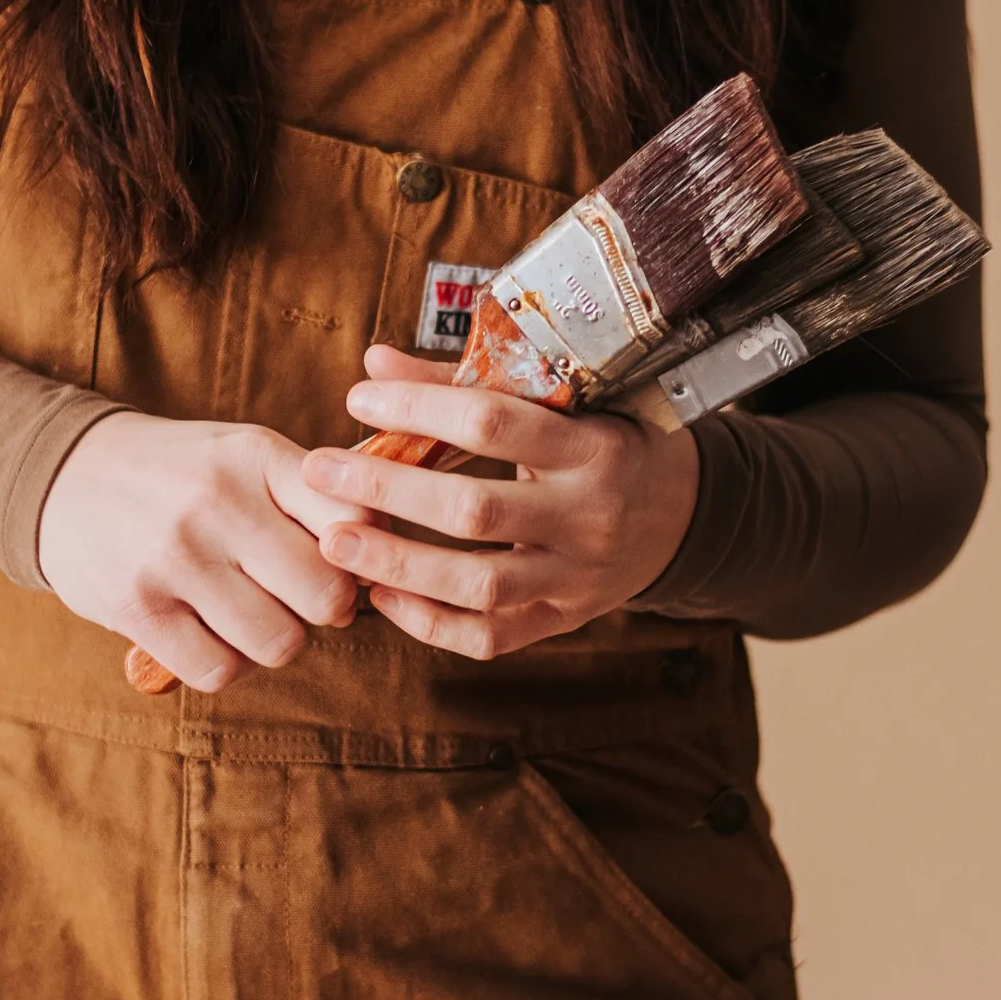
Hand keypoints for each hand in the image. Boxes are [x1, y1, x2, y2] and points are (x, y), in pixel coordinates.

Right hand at [38, 412, 367, 691]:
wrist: (64, 475)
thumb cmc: (179, 474)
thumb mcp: (244, 455)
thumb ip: (313, 496)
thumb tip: (385, 560)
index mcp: (255, 456)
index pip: (354, 523)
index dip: (363, 557)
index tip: (342, 560)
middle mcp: (216, 501)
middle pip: (326, 596)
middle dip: (325, 608)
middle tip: (297, 594)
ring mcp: (174, 557)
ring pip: (278, 642)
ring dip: (274, 638)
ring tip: (250, 610)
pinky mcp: (136, 608)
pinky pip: (220, 671)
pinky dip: (228, 662)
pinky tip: (213, 632)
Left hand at [296, 346, 700, 658]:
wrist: (680, 513)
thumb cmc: (604, 439)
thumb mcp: (560, 400)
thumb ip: (466, 383)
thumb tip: (373, 362)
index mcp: (591, 445)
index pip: (494, 420)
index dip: (419, 408)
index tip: (358, 398)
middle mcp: (589, 515)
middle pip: (476, 509)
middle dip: (388, 489)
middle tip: (320, 470)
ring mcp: (578, 578)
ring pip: (478, 584)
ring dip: (397, 564)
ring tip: (334, 542)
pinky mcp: (564, 621)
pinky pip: (488, 637)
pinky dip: (428, 622)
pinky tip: (382, 595)